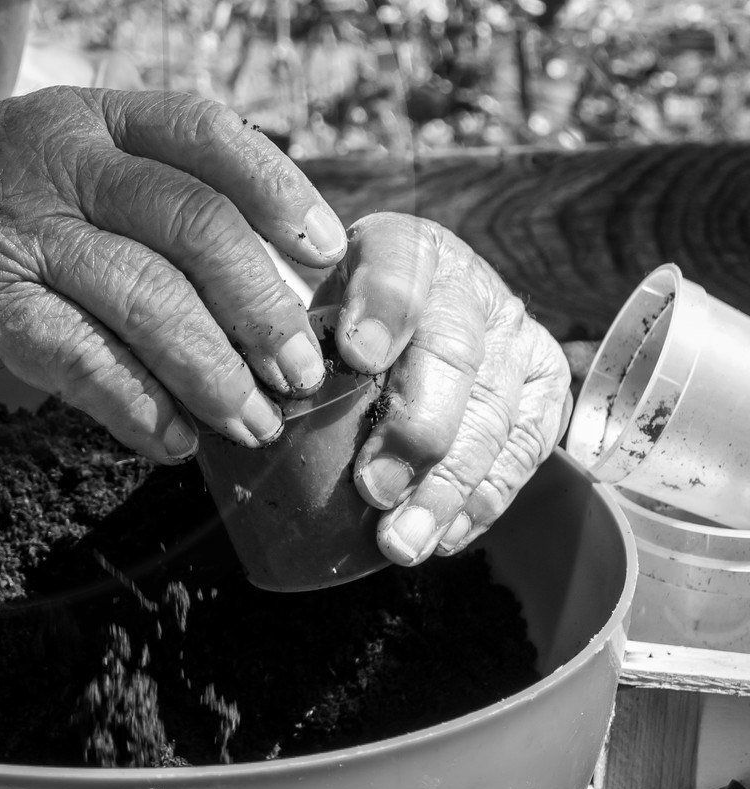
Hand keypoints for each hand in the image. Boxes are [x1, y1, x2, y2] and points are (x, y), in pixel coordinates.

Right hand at [0, 88, 349, 461]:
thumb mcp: (40, 154)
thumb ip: (129, 190)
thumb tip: (252, 272)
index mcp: (83, 115)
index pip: (205, 132)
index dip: (279, 189)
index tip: (328, 250)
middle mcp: (54, 159)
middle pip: (192, 222)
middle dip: (262, 304)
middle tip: (301, 368)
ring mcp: (13, 228)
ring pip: (144, 298)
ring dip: (213, 371)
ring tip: (252, 422)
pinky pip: (77, 358)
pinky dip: (134, 405)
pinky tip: (167, 439)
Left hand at [321, 213, 571, 565]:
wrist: (417, 306)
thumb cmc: (341, 314)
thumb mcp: (309, 299)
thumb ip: (289, 333)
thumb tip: (247, 397)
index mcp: (403, 248)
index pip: (398, 265)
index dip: (382, 309)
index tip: (358, 355)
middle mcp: (468, 286)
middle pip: (454, 354)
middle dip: (416, 428)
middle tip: (375, 487)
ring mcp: (514, 337)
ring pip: (493, 414)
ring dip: (446, 486)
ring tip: (402, 540)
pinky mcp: (542, 387)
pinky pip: (521, 451)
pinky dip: (480, 501)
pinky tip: (443, 536)